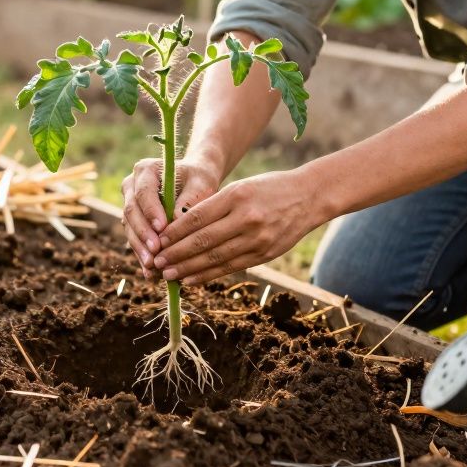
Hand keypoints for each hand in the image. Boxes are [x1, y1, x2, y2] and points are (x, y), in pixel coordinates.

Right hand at [121, 156, 221, 276]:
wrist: (194, 182)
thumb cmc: (199, 179)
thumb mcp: (201, 183)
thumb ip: (190, 198)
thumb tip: (177, 221)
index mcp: (145, 171)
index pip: (143, 192)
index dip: (150, 211)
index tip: (162, 228)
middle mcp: (131, 186)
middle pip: (131, 211)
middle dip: (143, 234)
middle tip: (156, 252)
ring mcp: (130, 204)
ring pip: (129, 228)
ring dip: (140, 248)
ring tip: (152, 266)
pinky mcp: (133, 222)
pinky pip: (135, 239)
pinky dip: (143, 255)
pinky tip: (151, 273)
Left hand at [152, 168, 323, 284]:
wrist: (309, 197)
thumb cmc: (268, 188)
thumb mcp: (240, 187)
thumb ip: (213, 206)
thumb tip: (179, 228)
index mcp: (236, 196)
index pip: (197, 217)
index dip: (175, 232)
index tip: (158, 241)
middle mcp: (247, 218)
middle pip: (203, 241)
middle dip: (176, 254)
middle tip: (157, 262)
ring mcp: (258, 239)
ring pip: (215, 258)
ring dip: (188, 269)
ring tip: (168, 274)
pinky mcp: (265, 254)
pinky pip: (230, 267)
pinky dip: (208, 275)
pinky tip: (191, 279)